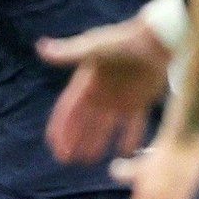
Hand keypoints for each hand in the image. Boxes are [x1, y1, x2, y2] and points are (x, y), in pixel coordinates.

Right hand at [37, 15, 171, 163]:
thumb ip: (68, 53)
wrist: (158, 39)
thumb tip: (41, 48)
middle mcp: (101, 93)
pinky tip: (125, 152)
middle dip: (74, 140)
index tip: (54, 145)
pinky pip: (133, 125)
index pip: (68, 108)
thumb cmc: (124, 41)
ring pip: (105, 126)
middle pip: (84, 121)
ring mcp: (121, 98)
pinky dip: (129, 138)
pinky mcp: (140, 101)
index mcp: (87, 82)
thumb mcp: (93, 48)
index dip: (60, 127)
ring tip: (89, 160)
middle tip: (66, 159)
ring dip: (96, 142)